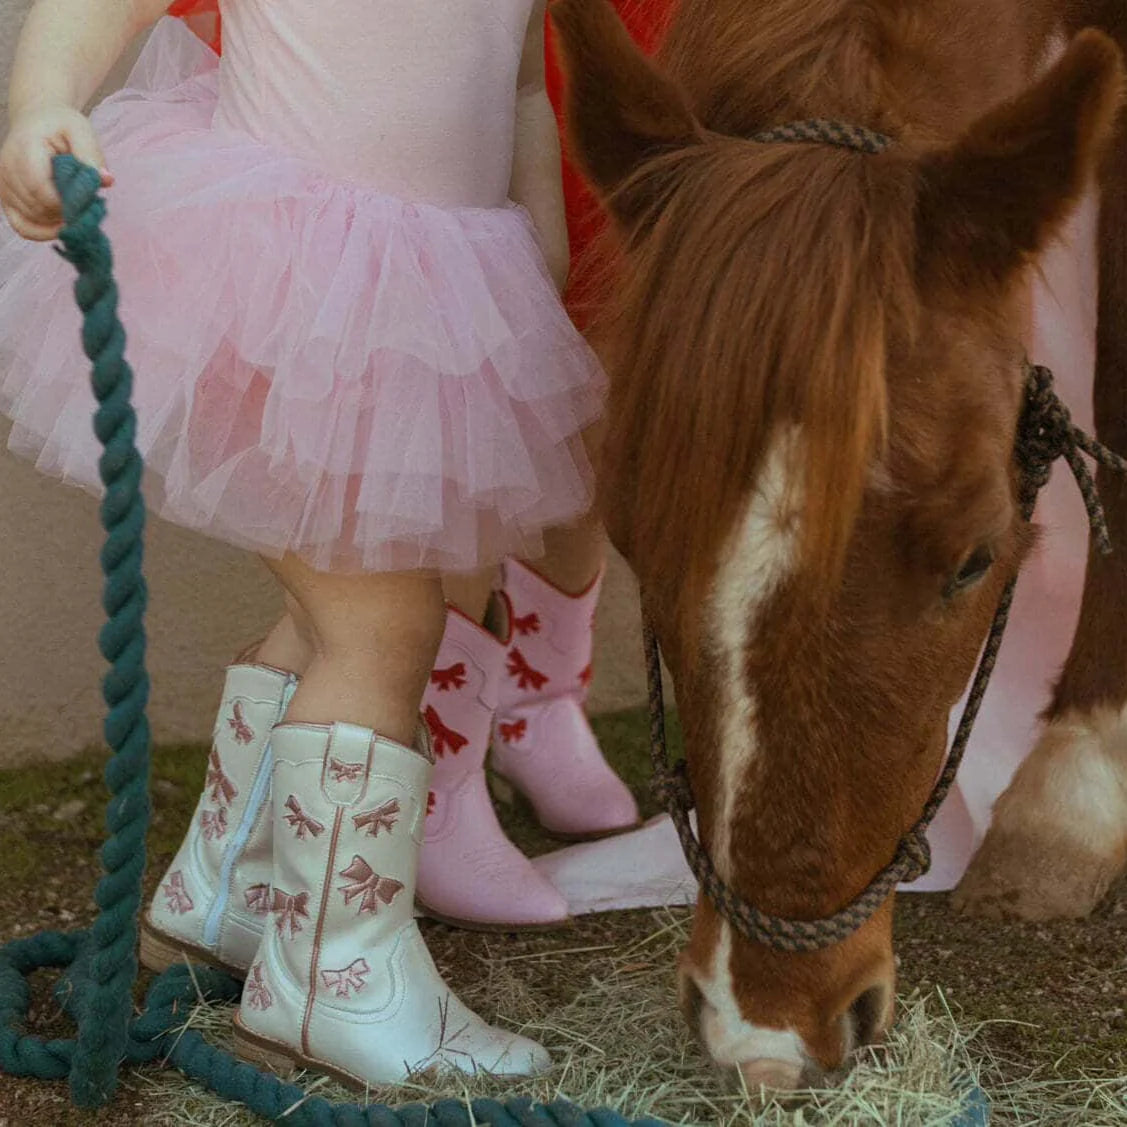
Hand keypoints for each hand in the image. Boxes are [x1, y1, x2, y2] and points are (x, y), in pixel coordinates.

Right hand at [0, 105, 112, 240]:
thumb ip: (92, 154)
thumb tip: (105, 180)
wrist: (36, 122)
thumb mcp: (80, 129)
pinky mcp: (5, 199)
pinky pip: (22, 228)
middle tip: (86, 201)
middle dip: (68, 211)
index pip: (42, 190)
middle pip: (39, 207)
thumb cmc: (60, 126)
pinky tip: (62, 226)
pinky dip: (44, 232)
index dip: (68, 203)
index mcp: (23, 149)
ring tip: (73, 203)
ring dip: (58, 220)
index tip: (89, 199)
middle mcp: (6, 168)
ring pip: (33, 219)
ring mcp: (3, 185)